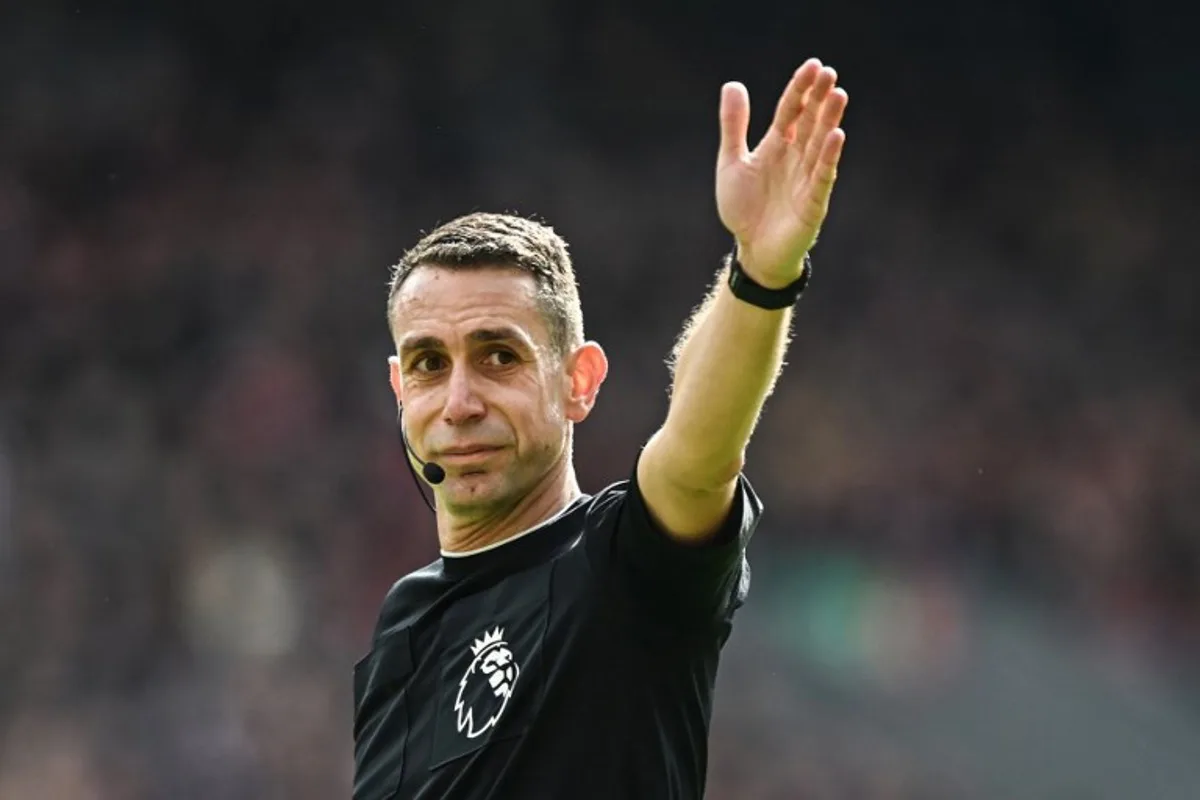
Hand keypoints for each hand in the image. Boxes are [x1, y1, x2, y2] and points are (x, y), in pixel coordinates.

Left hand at [716, 59, 847, 286]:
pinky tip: (836, 136)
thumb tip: (732, 85)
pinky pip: (822, 175)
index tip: (813, 66)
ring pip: (820, 144)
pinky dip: (828, 156)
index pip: (791, 110)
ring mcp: (807, 178)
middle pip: (810, 121)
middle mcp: (796, 157)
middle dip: (819, 98)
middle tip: (829, 73)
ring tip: (838, 95)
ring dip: (829, 120)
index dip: (801, 89)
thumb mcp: (731, 163)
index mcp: (778, 146)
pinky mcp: (813, 202)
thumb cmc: (744, 210)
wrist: (752, 251)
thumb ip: (733, 126)